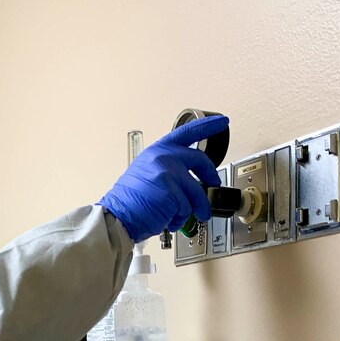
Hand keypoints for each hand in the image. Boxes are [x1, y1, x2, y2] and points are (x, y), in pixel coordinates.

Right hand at [97, 115, 229, 240]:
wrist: (117, 216)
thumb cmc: (130, 201)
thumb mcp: (147, 172)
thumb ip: (169, 167)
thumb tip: (190, 178)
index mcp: (158, 150)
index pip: (187, 133)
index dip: (207, 126)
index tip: (222, 121)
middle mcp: (164, 157)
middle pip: (200, 160)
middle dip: (211, 177)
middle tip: (213, 186)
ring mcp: (168, 173)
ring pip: (196, 192)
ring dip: (192, 208)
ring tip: (179, 216)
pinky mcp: (172, 191)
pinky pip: (188, 208)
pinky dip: (180, 218)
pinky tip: (168, 219)